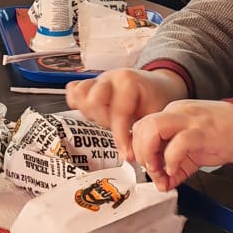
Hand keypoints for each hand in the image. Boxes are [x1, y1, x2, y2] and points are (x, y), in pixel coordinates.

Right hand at [67, 67, 188, 159]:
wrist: (158, 86)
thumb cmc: (156, 99)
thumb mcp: (156, 115)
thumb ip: (143, 132)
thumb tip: (129, 154)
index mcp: (129, 82)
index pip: (118, 112)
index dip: (121, 138)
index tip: (127, 152)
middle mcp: (111, 77)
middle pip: (92, 101)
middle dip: (104, 122)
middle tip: (115, 130)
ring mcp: (98, 79)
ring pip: (79, 93)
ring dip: (90, 113)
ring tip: (104, 121)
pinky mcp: (90, 84)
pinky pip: (73, 90)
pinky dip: (79, 104)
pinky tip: (93, 114)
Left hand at [124, 99, 232, 190]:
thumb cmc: (226, 134)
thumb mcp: (195, 148)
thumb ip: (177, 165)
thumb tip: (163, 184)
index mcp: (173, 114)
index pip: (141, 127)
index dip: (139, 150)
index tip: (149, 169)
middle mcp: (177, 113)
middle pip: (142, 126)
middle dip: (141, 153)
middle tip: (152, 170)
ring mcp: (190, 120)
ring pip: (153, 129)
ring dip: (150, 154)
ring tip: (160, 170)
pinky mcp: (204, 132)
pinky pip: (178, 143)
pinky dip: (170, 160)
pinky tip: (174, 170)